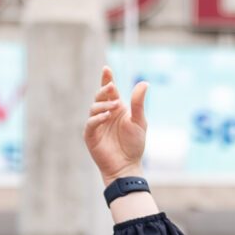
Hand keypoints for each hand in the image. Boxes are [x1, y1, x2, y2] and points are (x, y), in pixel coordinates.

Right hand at [84, 65, 147, 182]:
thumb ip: (138, 103)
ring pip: (94, 108)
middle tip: (112, 87)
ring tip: (114, 108)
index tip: (106, 69)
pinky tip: (106, 116)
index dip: (106, 79)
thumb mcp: (139, 121)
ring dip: (103, 105)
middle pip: (99, 96)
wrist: (127, 165)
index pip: (109, 90)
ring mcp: (96, 124)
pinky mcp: (91, 136)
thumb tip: (144, 83)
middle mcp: (104, 113)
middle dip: (104, 90)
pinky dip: (97, 118)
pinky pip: (91, 124)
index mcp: (116, 108)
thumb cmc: (134, 144)